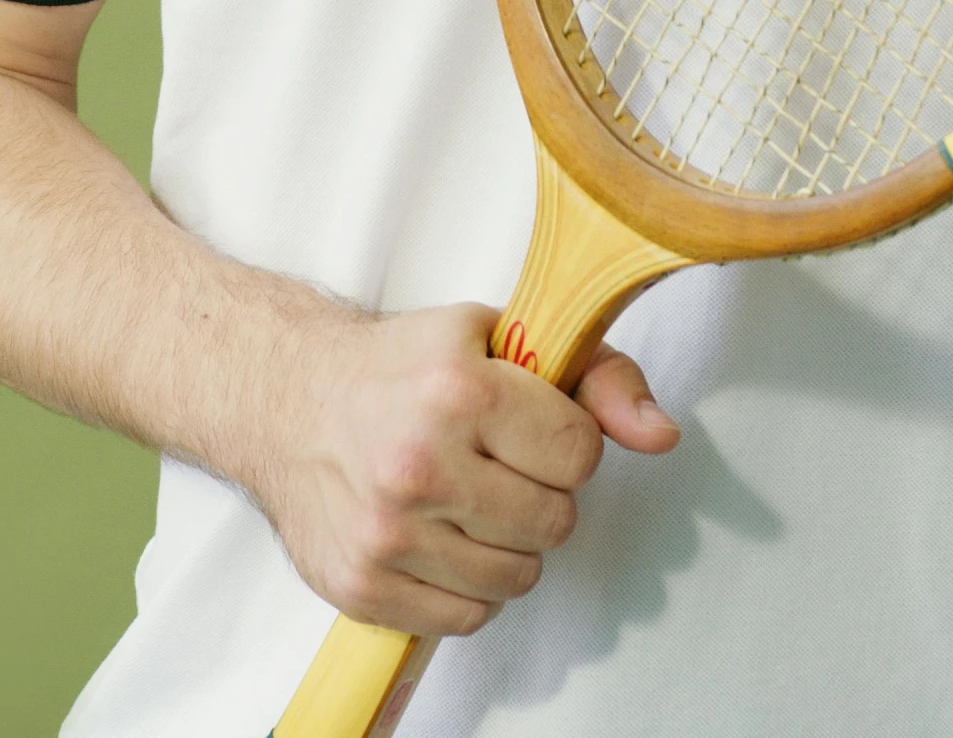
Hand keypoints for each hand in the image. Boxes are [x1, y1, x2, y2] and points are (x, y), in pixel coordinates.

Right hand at [259, 302, 677, 636]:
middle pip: (554, 523)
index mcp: (460, 393)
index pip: (579, 453)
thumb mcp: (499, 334)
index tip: (536, 427)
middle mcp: (421, 467)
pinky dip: (469, 585)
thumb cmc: (402, 366)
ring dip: (509, 544)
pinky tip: (444, 536)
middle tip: (501, 463)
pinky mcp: (363, 586)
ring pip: (517, 579)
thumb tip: (664, 435)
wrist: (289, 399)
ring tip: (474, 499)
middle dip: (542, 494)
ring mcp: (389, 534)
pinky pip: (467, 618)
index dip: (569, 441)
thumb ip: (597, 376)